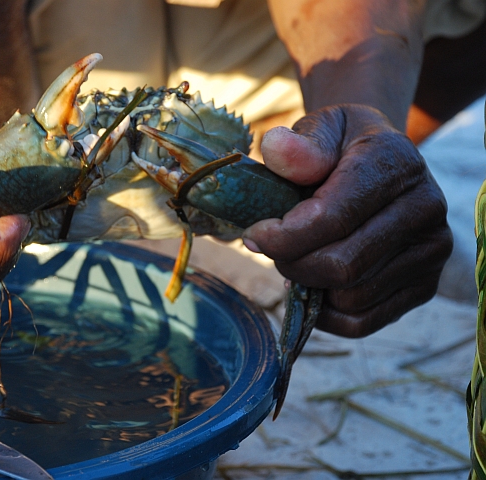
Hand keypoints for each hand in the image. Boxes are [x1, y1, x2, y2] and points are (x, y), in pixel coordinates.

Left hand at [243, 105, 452, 336]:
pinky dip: (327, 313)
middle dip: (291, 263)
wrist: (379, 160)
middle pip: (341, 265)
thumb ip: (299, 143)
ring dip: (309, 285)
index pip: (332, 218)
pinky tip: (314, 284)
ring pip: (350, 297)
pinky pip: (363, 321)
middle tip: (271, 248)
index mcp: (396, 163)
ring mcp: (431, 251)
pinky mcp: (424, 285)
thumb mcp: (319, 128)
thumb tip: (276, 149)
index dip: (283, 236)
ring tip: (297, 257)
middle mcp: (425, 208)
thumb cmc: (340, 146)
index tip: (253, 235)